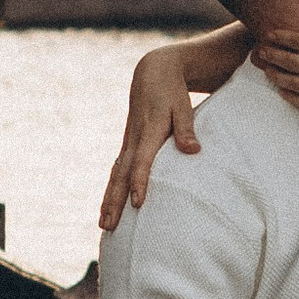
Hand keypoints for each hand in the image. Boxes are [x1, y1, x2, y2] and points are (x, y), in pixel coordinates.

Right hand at [101, 48, 202, 229]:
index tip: (138, 203)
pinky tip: (107, 207)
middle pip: (122, 175)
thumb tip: (193, 150)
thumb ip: (186, 129)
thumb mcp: (183, 106)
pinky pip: (116, 171)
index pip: (142, 162)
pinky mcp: (127, 145)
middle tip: (110, 226)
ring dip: (109, 200)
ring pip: (116, 176)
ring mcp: (128, 143)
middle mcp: (134, 140)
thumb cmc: (172, 92)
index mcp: (149, 132)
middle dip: (115, 201)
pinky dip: (111, 189)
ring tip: (105, 225)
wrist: (152, 73)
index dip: (140, 182)